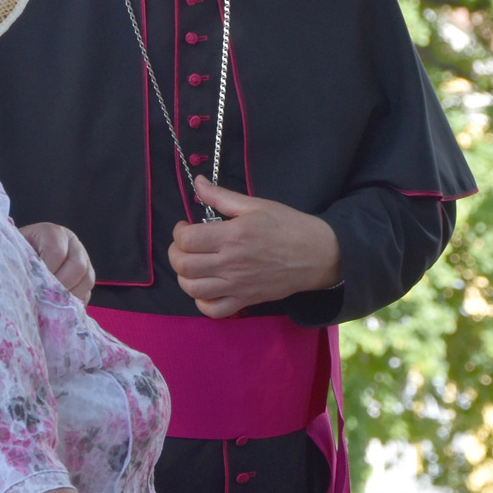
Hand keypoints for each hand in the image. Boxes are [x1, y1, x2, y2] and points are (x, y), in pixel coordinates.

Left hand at [19, 222, 95, 302]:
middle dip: (62, 286)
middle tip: (46, 298)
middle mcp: (71, 242)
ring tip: (53, 303)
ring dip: (71, 295)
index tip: (35, 285)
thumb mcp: (13, 253)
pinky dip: (76, 301)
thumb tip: (28, 283)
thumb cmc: (14, 255)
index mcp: (51, 232)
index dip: (47, 272)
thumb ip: (18, 262)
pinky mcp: (86, 274)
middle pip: (78, 266)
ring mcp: (82, 257)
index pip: (56, 252)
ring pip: (88, 279)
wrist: (20, 257)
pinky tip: (61, 305)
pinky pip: (88, 290)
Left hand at [168, 178, 340, 318]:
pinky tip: (206, 288)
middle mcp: (230, 263)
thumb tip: (197, 182)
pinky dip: (202, 302)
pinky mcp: (245, 300)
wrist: (316, 254)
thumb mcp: (254, 205)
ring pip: (193, 289)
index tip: (185, 227)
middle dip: (176, 253)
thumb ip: (221, 196)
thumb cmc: (286, 225)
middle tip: (185, 245)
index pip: (187, 240)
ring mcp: (237, 285)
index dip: (178, 232)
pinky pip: (213, 310)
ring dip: (184, 277)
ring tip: (193, 265)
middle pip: (184, 266)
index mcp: (231, 236)